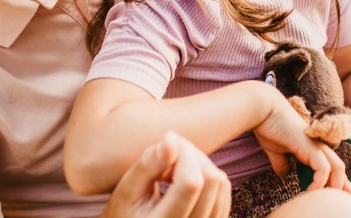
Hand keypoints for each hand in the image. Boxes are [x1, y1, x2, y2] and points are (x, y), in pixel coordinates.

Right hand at [102, 131, 230, 217]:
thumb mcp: (128, 188)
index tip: (167, 145)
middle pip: (210, 180)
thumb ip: (150, 163)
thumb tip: (173, 139)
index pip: (191, 183)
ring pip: (221, 183)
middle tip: (167, 160)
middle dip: (191, 156)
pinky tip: (185, 181)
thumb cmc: (126, 210)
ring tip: (173, 173)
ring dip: (200, 165)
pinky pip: (224, 190)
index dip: (184, 153)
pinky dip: (208, 175)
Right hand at [253, 88, 350, 195]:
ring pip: (337, 168)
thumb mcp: (275, 150)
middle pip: (339, 167)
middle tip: (350, 199)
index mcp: (311, 146)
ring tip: (325, 200)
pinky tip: (310, 192)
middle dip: (344, 185)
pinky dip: (320, 182)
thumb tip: (283, 175)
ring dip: (334, 186)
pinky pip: (323, 168)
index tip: (343, 193)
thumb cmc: (268, 126)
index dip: (337, 180)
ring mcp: (315, 145)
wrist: (263, 109)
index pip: (330, 165)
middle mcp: (317, 145)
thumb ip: (281, 163)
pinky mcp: (309, 146)